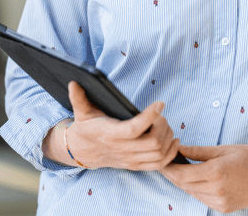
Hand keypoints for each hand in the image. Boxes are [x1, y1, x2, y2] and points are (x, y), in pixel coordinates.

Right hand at [61, 81, 179, 169]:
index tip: (160, 103)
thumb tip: (73, 82)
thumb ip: (78, 98)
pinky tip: (173, 140)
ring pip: (158, 153)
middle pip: (152, 142)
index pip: (134, 128)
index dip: (150, 116)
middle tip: (160, 114)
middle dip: (162, 125)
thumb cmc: (86, 127)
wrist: (83, 152)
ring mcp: (130, 160)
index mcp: (110, 134)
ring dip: (168, 137)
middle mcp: (122, 149)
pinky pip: (160, 165)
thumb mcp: (81, 112)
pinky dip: (171, 153)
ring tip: (165, 124)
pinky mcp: (136, 166)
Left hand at [161, 144, 247, 212]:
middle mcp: (216, 191)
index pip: (182, 174)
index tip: (162, 157)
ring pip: (192, 193)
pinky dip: (195, 188)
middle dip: (172, 174)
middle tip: (165, 161)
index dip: (169, 167)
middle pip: (184, 185)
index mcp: (216, 173)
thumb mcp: (225, 149)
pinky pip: (202, 199)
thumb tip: (180, 148)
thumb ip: (200, 151)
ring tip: (178, 168)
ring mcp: (220, 203)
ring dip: (183, 182)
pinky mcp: (223, 209)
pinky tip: (195, 178)